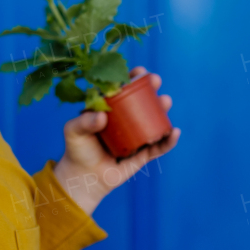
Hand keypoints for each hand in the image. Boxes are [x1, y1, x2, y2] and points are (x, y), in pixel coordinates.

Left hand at [52, 66, 180, 215]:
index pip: (122, 89)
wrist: (84, 178)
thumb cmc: (77, 150)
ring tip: (165, 101)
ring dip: (163, 108)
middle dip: (151, 88)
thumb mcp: (74, 132)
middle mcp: (126, 119)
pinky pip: (160, 146)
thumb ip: (84, 123)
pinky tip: (175, 132)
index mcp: (110, 109)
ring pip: (154, 119)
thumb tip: (102, 117)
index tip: (139, 72)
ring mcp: (137, 135)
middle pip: (142, 100)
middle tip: (155, 81)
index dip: (132, 78)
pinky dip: (170, 140)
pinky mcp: (144, 154)